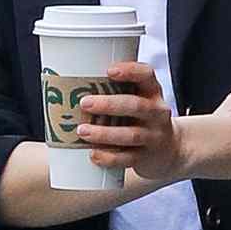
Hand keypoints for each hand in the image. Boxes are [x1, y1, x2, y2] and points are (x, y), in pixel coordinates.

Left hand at [76, 61, 185, 182]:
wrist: (169, 151)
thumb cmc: (139, 119)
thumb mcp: (135, 100)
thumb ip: (110, 93)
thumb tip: (61, 86)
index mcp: (151, 93)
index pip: (147, 76)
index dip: (130, 71)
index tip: (109, 71)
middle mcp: (156, 113)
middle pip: (137, 106)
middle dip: (109, 104)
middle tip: (84, 103)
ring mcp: (153, 136)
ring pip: (131, 134)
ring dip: (104, 133)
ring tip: (81, 131)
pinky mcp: (146, 157)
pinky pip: (128, 158)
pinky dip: (109, 157)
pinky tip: (93, 155)